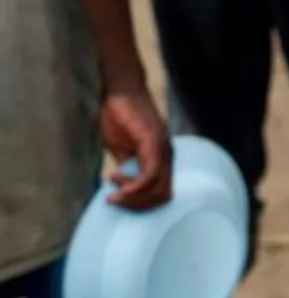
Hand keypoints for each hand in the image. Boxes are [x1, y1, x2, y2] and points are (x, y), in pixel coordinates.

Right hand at [99, 86, 171, 210]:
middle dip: (137, 205)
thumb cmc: (119, 117)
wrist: (119, 91)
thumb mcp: (121, 149)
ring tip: (113, 193)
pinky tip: (115, 180)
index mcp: (162, 159)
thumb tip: (125, 188)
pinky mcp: (153, 143)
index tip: (117, 197)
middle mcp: (168, 156)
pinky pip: (150, 174)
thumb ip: (128, 168)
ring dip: (134, 198)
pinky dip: (133, 186)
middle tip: (114, 200)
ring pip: (159, 189)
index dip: (140, 203)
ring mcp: (163, 149)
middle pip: (164, 196)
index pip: (162, 193)